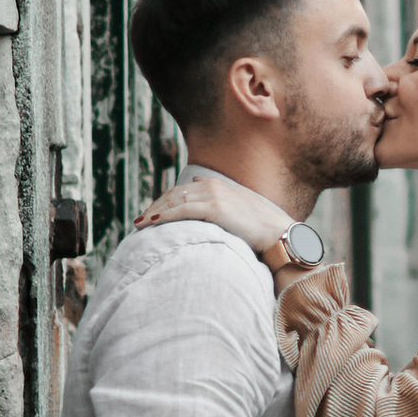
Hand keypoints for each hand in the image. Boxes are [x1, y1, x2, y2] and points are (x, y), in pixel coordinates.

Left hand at [140, 177, 293, 278]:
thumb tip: (199, 191)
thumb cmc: (260, 227)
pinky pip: (182, 211)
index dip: (165, 201)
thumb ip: (220, 201)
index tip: (152, 212)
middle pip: (174, 194)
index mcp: (217, 184)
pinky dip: (164, 216)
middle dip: (155, 206)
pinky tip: (151, 222)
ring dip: (154, 212)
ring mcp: (213, 195)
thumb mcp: (238, 209)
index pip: (182, 190)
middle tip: (140, 220)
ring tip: (139, 224)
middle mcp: (213, 185)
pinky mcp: (215, 208)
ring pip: (175, 201)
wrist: (278, 233)